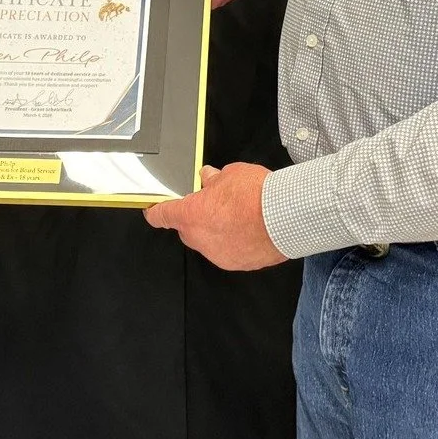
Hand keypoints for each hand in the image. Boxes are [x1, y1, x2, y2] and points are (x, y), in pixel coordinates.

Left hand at [143, 163, 285, 270]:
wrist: (285, 218)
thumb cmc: (257, 196)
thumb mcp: (231, 174)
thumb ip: (214, 180)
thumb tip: (209, 178)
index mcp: (191, 214)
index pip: (161, 215)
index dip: (156, 212)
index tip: (153, 211)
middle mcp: (200, 239)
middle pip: (187, 229)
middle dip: (197, 217)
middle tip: (215, 203)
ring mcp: (217, 254)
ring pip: (209, 241)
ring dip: (217, 230)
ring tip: (238, 215)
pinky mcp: (236, 264)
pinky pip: (228, 251)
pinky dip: (233, 242)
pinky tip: (247, 229)